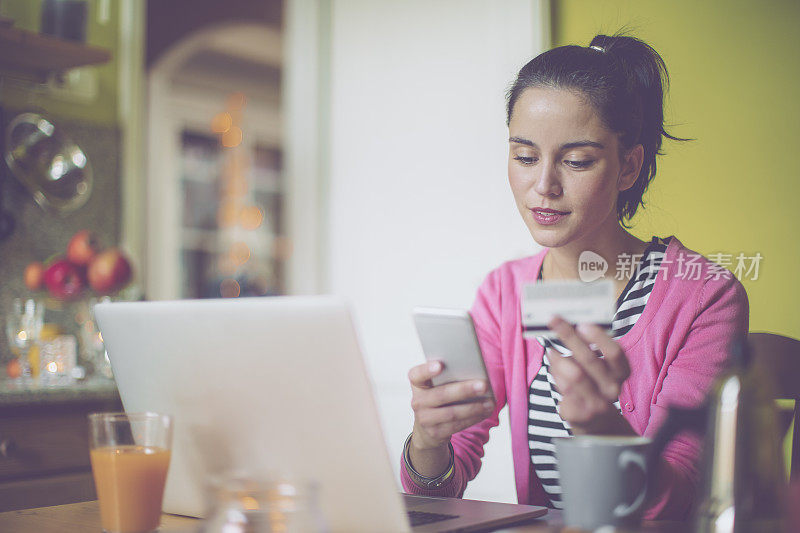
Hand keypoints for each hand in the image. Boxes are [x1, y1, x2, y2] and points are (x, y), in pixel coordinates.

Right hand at [407, 361, 494, 450]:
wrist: (428, 425)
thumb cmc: (438, 395)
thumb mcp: (436, 384)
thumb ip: (448, 375)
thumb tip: (474, 371)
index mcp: (417, 383)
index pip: (417, 375)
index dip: (427, 370)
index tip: (440, 365)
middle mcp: (417, 401)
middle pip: (441, 394)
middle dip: (464, 390)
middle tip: (483, 385)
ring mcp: (424, 419)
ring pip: (452, 413)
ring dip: (473, 408)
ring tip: (489, 402)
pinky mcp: (435, 433)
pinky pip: (457, 425)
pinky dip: (473, 418)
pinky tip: (485, 411)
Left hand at [546, 316, 635, 435]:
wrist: (594, 419)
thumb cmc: (593, 382)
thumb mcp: (597, 366)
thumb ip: (587, 348)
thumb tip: (565, 324)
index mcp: (621, 372)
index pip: (615, 353)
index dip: (599, 337)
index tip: (582, 324)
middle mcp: (612, 388)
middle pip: (589, 360)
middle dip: (569, 336)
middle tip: (553, 320)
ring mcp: (597, 403)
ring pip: (573, 374)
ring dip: (558, 358)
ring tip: (551, 350)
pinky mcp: (580, 413)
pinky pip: (562, 387)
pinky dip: (555, 374)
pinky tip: (554, 368)